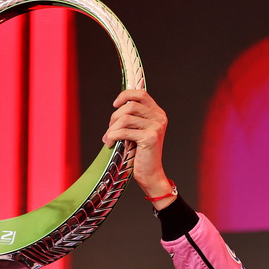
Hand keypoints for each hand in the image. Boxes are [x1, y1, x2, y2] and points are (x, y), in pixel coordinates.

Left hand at [103, 89, 173, 205]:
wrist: (150, 174)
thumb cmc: (141, 153)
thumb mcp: (138, 130)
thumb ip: (133, 117)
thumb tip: (117, 105)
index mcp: (158, 114)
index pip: (141, 94)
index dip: (125, 95)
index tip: (115, 104)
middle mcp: (160, 118)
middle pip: (130, 106)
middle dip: (115, 117)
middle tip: (110, 129)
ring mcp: (156, 127)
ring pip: (125, 118)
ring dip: (112, 128)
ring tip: (108, 138)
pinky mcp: (150, 138)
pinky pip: (124, 131)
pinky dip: (112, 137)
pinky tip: (109, 143)